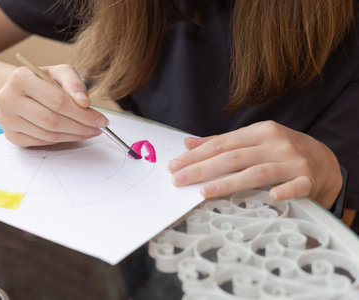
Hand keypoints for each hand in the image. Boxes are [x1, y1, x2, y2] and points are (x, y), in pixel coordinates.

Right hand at [0, 64, 107, 146]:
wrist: (17, 90)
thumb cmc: (42, 80)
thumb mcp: (59, 72)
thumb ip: (74, 83)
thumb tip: (85, 102)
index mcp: (20, 78)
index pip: (57, 101)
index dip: (82, 113)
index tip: (101, 119)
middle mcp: (8, 98)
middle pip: (52, 120)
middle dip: (81, 127)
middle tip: (98, 128)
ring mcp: (7, 119)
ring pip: (48, 135)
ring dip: (73, 135)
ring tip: (89, 131)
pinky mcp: (11, 135)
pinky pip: (41, 142)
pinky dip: (61, 140)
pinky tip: (73, 134)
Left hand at [168, 121, 342, 208]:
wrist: (324, 160)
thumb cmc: (281, 151)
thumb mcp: (254, 141)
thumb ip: (222, 143)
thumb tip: (189, 143)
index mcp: (259, 131)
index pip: (222, 144)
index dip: (196, 155)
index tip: (175, 165)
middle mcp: (275, 143)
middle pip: (234, 157)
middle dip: (202, 169)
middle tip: (179, 180)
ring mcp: (293, 161)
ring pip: (257, 172)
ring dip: (229, 182)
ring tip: (204, 191)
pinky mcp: (309, 179)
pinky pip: (297, 185)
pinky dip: (285, 190)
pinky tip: (271, 196)